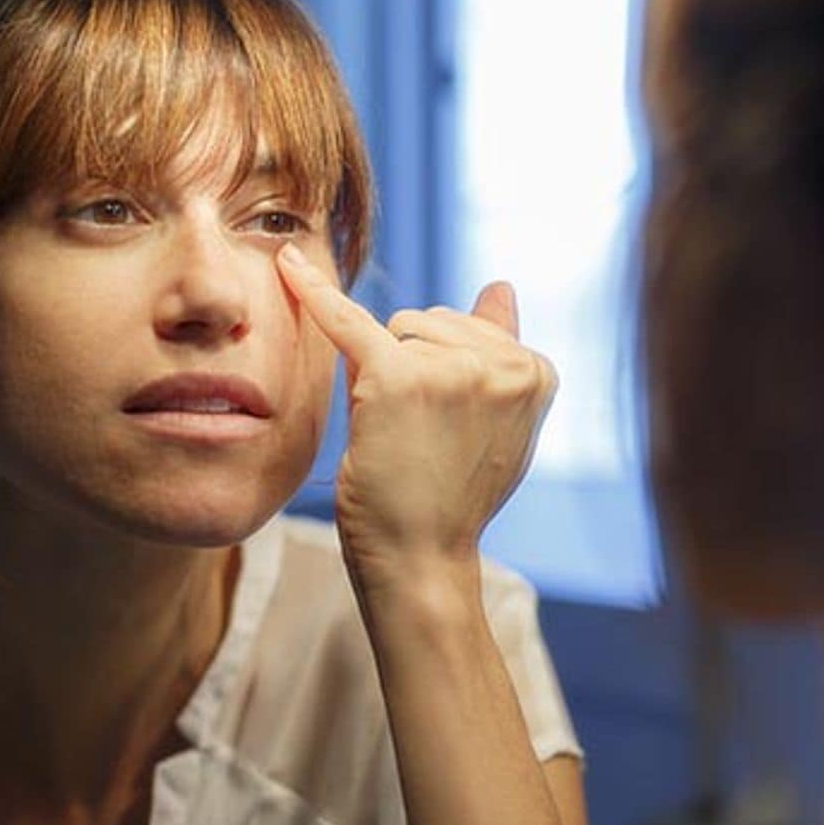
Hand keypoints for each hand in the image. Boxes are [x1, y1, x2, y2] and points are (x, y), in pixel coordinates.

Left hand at [275, 243, 557, 594]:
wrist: (423, 560)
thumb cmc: (454, 493)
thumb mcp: (496, 419)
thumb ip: (497, 348)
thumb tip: (500, 285)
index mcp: (538, 369)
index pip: (468, 330)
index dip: (442, 373)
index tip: (445, 429)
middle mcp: (505, 363)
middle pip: (431, 322)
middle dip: (411, 364)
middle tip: (421, 436)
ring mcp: (454, 367)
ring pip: (397, 329)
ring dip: (384, 372)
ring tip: (400, 433)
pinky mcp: (397, 377)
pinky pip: (348, 322)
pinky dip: (313, 292)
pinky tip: (285, 264)